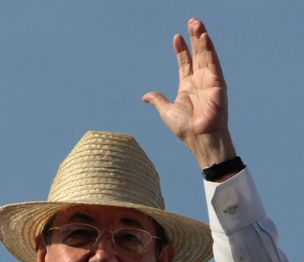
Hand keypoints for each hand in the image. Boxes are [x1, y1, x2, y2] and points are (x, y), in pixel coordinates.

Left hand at [143, 18, 235, 167]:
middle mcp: (199, 82)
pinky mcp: (218, 83)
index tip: (176, 37)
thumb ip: (158, 99)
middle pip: (197, 55)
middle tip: (192, 22)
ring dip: (202, 39)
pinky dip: (209, 50)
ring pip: (205, 56)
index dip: (181, 50)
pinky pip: (213, 63)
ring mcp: (209, 82)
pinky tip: (205, 37)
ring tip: (197, 23)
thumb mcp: (166, 111)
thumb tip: (145, 96)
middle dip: (194, 39)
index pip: (185, 64)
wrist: (199, 138)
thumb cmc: (185, 129)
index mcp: (187, 88)